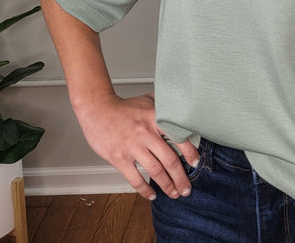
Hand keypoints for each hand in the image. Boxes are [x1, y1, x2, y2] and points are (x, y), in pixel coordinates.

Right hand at [74, 91, 199, 200]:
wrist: (98, 110)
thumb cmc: (125, 107)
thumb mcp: (149, 100)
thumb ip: (166, 104)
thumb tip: (183, 106)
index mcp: (156, 118)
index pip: (179, 137)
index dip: (190, 153)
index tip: (195, 163)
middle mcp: (146, 133)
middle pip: (169, 160)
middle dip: (180, 178)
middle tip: (187, 189)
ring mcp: (132, 146)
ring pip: (155, 171)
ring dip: (167, 185)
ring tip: (174, 193)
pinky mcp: (119, 158)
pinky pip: (135, 178)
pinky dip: (144, 189)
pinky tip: (151, 195)